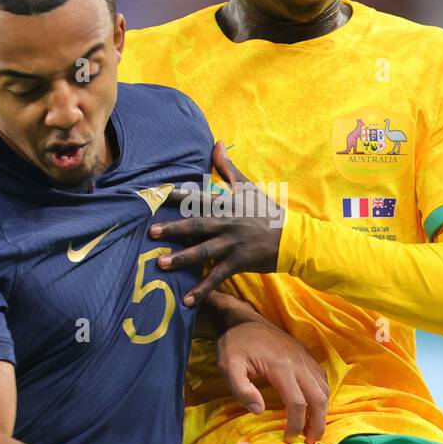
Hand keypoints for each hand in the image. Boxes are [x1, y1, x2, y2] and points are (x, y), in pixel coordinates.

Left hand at [151, 141, 282, 307]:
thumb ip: (227, 167)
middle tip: (150, 232)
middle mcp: (227, 222)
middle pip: (196, 225)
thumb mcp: (248, 186)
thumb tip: (216, 143)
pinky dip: (202, 289)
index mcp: (226, 203)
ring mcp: (232, 244)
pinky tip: (187, 300)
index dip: (175, 195)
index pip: (197, 197)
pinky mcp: (238, 262)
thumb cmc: (266, 210)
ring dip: (181, 258)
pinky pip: (216, 277)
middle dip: (172, 228)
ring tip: (161, 264)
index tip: (155, 194)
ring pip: (203, 251)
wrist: (291, 236)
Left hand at [217, 320, 328, 443]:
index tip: (289, 439)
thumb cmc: (235, 345)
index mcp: (281, 367)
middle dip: (317, 423)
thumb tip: (259, 411)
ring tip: (313, 429)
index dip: (296, 425)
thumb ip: (241, 389)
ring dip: (322, 411)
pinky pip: (322, 378)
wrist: (244, 320)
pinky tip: (314, 407)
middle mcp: (299, 363)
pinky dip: (322, 396)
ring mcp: (305, 358)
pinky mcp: (306, 356)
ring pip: (324, 389)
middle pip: (319, 398)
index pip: (297, 402)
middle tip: (311, 442)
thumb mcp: (228, 367)